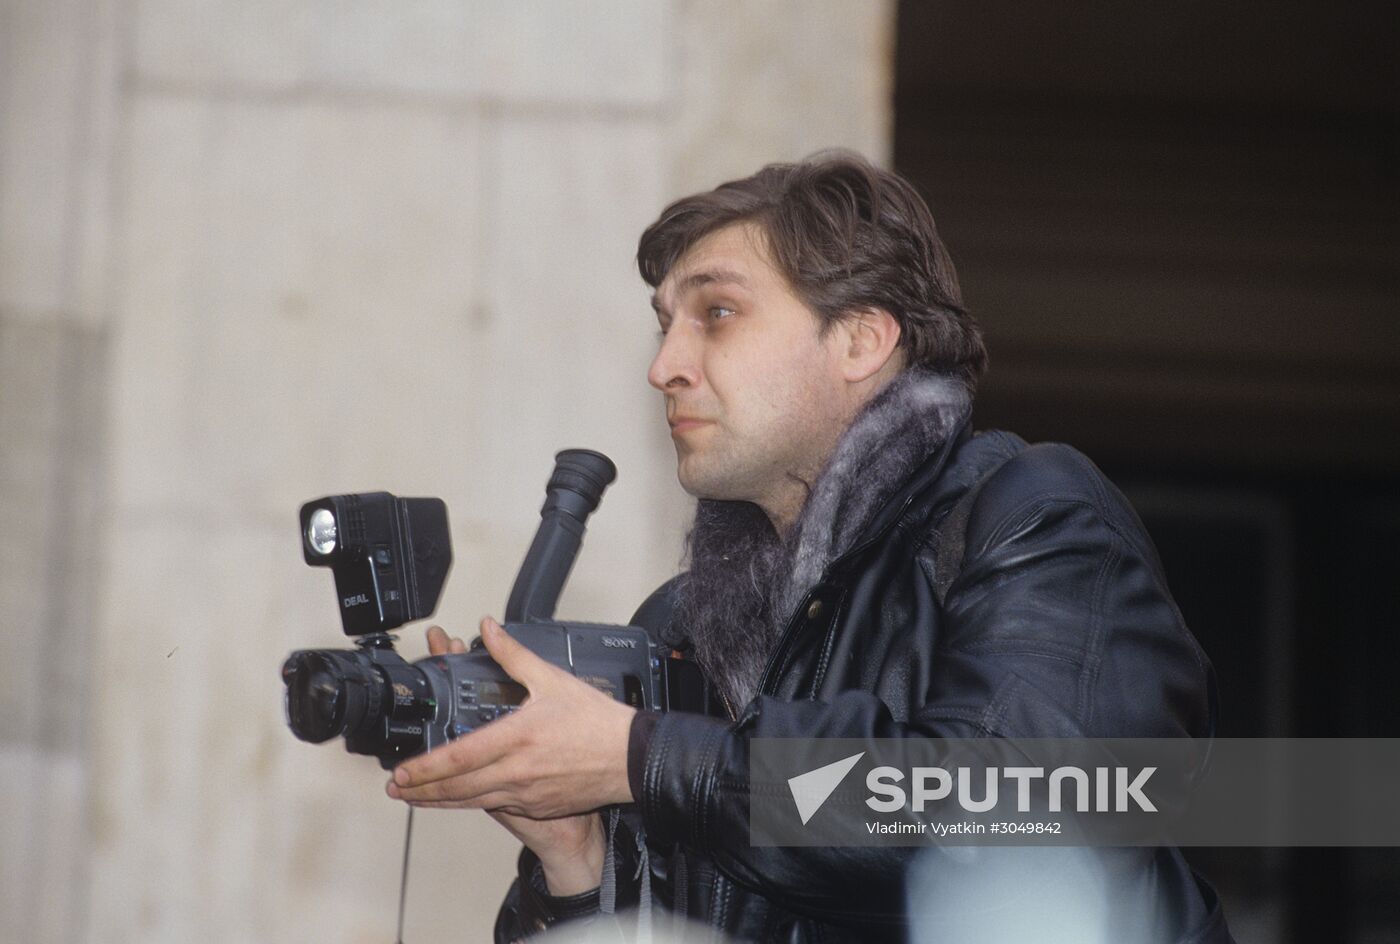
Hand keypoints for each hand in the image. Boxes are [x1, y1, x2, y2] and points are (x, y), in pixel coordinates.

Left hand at [387, 621, 632, 892]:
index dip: (426, 767)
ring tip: (415, 798)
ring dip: (439, 801)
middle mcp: (517, 771)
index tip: (403, 769)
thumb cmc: (597, 723)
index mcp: (517, 738)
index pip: (459, 756)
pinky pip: (494, 806)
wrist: (631, 759)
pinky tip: (459, 801)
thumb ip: (513, 654)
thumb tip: (489, 629)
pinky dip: (469, 804)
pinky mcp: (537, 804)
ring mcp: (526, 792)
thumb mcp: (552, 679)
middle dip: (421, 789)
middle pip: (457, 786)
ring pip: (472, 801)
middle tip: (396, 787)